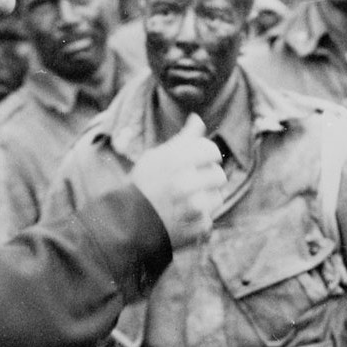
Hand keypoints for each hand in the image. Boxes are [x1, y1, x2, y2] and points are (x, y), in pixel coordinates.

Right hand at [128, 113, 225, 247]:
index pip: (212, 150)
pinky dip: (198, 220)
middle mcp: (185, 183)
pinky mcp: (196, 227)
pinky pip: (209, 220)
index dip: (208, 155)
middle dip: (207, 179)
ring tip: (186, 202)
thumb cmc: (143, 185)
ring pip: (217, 198)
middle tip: (192, 184)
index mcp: (176, 161)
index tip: (201, 161)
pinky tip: (183, 218)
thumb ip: (182, 139)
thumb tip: (197, 118)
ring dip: (206, 200)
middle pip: (219, 175)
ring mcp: (192, 208)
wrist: (127, 224)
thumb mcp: (157, 157)